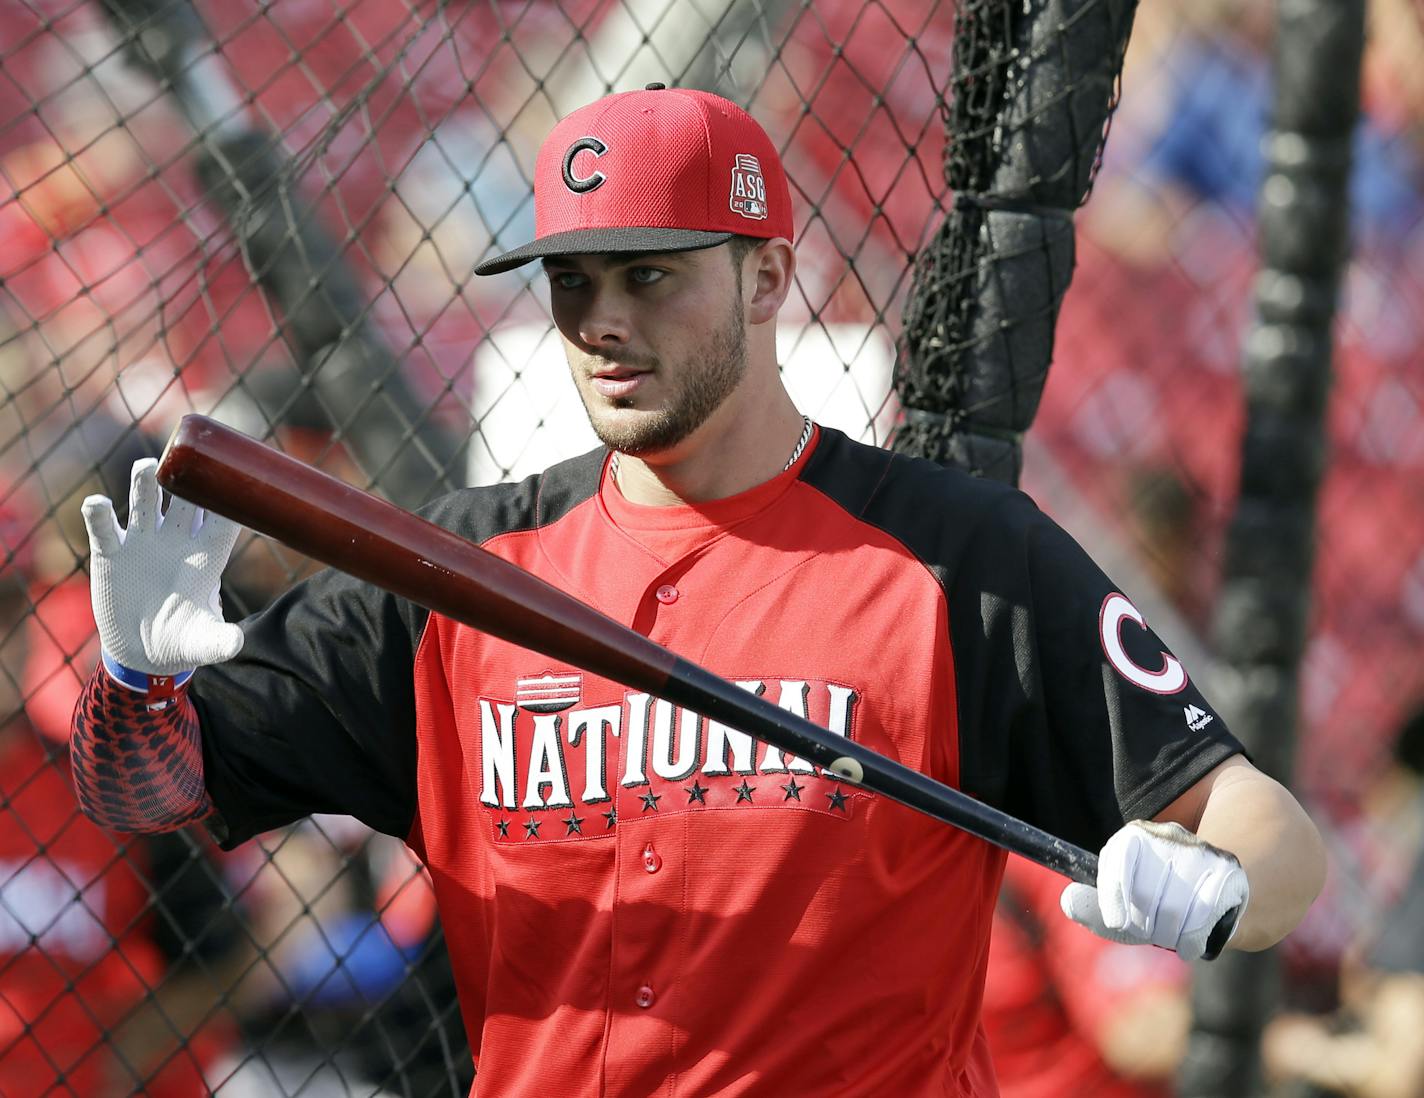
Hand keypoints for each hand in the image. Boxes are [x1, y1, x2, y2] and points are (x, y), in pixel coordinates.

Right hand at [82, 457, 243, 676]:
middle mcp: (177, 541)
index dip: (230, 497)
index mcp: (208, 556)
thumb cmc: (183, 640)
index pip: (224, 520)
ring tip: (146, 466)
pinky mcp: (111, 554)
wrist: (144, 652)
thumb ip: (219, 641)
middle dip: (185, 479)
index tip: (236, 472)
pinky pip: (104, 528)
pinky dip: (99, 514)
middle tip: (185, 456)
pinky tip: (97, 505)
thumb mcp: (203, 642)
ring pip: (145, 503)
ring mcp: (144, 542)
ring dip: (145, 483)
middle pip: (185, 501)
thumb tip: (236, 644)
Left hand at [1060, 819, 1248, 960]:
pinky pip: (1205, 914)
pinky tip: (1187, 944)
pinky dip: (1191, 939)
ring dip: (1168, 935)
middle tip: (1147, 933)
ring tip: (1167, 937)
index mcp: (1132, 837)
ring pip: (1175, 908)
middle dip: (1143, 925)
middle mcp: (1166, 835)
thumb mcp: (1119, 902)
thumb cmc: (1152, 902)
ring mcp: (1199, 850)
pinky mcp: (1226, 869)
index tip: (1116, 922)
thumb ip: (1090, 906)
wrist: (1206, 894)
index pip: (1118, 867)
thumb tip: (1068, 900)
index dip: (1113, 901)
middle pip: (1146, 894)